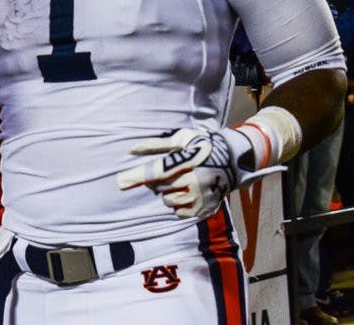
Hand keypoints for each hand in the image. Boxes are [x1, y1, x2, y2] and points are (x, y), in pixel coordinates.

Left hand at [115, 127, 269, 218]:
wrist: (234, 162)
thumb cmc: (202, 146)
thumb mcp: (182, 139)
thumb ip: (156, 145)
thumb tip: (131, 149)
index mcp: (188, 161)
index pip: (157, 171)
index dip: (137, 176)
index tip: (120, 182)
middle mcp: (195, 181)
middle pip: (159, 187)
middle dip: (157, 182)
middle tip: (168, 172)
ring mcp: (201, 197)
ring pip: (168, 201)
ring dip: (167, 193)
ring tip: (181, 182)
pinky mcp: (205, 209)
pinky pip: (180, 213)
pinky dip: (179, 205)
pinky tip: (188, 193)